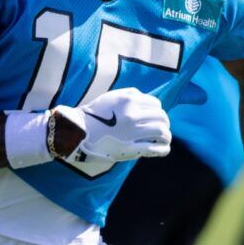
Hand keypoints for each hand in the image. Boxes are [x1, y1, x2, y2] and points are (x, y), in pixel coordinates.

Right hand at [52, 88, 170, 168]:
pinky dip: (163, 149)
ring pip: (161, 131)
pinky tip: (163, 149)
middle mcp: (133, 115)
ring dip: (166, 136)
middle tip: (162, 128)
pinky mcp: (130, 149)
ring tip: (164, 139)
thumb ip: (129, 95)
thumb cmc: (93, 115)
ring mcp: (133, 133)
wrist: (76, 132)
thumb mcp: (111, 97)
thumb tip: (146, 99)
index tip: (155, 116)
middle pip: (161, 117)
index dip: (158, 110)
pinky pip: (154, 149)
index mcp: (129, 100)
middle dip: (164, 122)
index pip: (155, 103)